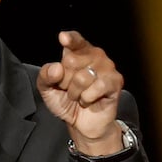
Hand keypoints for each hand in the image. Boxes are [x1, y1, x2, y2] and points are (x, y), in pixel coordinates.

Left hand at [36, 30, 124, 154]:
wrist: (80, 124)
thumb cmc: (66, 102)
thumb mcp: (48, 89)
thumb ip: (45, 76)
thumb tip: (56, 68)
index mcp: (78, 52)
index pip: (75, 41)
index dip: (71, 39)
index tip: (63, 38)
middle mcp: (95, 55)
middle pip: (71, 61)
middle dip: (65, 81)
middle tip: (70, 89)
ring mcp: (107, 67)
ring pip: (82, 77)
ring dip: (75, 93)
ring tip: (79, 96)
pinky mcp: (115, 81)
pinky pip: (96, 87)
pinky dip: (87, 98)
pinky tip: (89, 101)